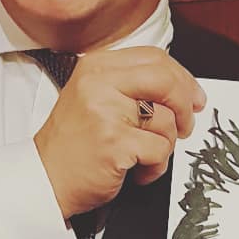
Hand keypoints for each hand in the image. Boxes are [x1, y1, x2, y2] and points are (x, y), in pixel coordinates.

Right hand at [33, 46, 205, 217]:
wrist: (45, 179)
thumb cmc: (73, 145)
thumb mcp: (96, 99)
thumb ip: (133, 87)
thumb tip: (184, 90)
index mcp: (97, 66)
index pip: (155, 58)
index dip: (182, 78)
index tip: (193, 97)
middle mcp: (100, 83)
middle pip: (166, 80)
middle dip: (185, 106)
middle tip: (185, 126)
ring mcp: (106, 111)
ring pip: (167, 119)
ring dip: (165, 145)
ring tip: (142, 156)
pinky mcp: (115, 142)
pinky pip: (160, 149)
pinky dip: (155, 166)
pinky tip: (136, 171)